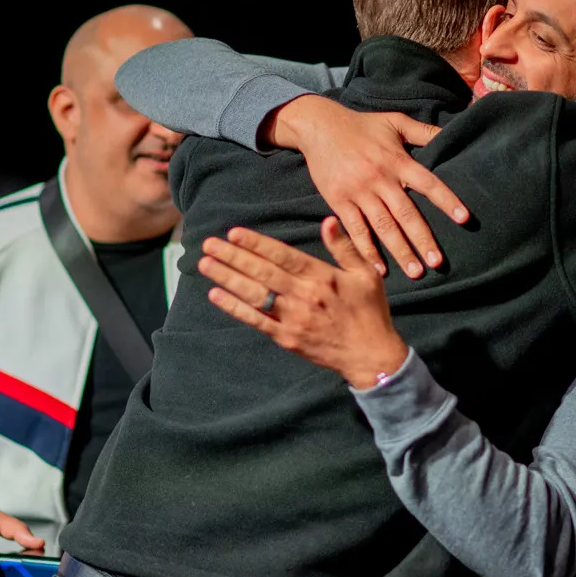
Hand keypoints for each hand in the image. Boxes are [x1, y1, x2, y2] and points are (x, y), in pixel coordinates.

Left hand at [198, 218, 409, 388]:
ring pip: (254, 294)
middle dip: (232, 256)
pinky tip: (216, 295)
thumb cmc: (370, 311)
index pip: (283, 256)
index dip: (256, 244)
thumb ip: (344, 247)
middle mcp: (305, 296)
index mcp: (322, 277)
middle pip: (261, 272)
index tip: (233, 233)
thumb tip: (328, 221)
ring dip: (227, 278)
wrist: (371, 356)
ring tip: (205, 264)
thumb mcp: (366, 274)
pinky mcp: (287, 338)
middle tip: (207, 243)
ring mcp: (293, 319)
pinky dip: (234, 308)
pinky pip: (256, 320)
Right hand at [266, 95, 469, 278]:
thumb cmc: (362, 125)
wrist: (319, 126)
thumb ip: (424, 131)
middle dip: (423, 240)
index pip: (428, 183)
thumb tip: (454, 133)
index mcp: (397, 160)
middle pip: (406, 214)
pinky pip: (356, 230)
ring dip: (400, 251)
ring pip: (383, 227)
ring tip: (416, 272)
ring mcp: (358, 191)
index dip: (447, 200)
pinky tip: (379, 268)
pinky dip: (367, 251)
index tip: (464, 219)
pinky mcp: (339, 201)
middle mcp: (379, 178)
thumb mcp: (395, 121)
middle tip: (438, 262)